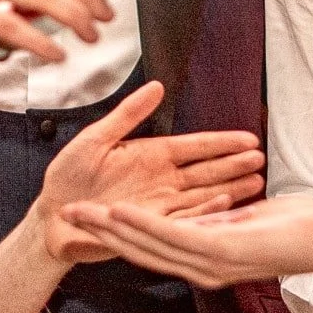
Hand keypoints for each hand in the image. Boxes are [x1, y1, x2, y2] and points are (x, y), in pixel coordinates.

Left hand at [36, 83, 265, 263]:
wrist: (52, 218)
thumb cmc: (67, 177)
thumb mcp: (94, 140)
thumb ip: (127, 115)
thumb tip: (156, 87)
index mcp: (150, 154)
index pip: (194, 146)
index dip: (220, 142)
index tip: (247, 137)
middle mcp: (161, 179)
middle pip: (206, 170)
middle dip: (234, 164)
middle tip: (261, 158)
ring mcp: (160, 203)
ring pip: (203, 195)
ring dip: (229, 188)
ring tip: (256, 182)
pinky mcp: (154, 225)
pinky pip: (186, 219)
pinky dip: (206, 213)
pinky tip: (226, 205)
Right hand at [60, 195, 312, 288]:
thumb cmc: (296, 227)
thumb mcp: (248, 220)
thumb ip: (220, 220)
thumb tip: (205, 210)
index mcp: (208, 261)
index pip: (153, 250)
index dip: (117, 238)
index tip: (88, 224)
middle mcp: (205, 268)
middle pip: (140, 251)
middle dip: (100, 235)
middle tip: (65, 218)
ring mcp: (212, 262)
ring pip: (149, 244)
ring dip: (111, 228)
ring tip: (82, 213)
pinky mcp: (222, 250)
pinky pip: (173, 235)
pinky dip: (142, 224)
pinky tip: (119, 213)